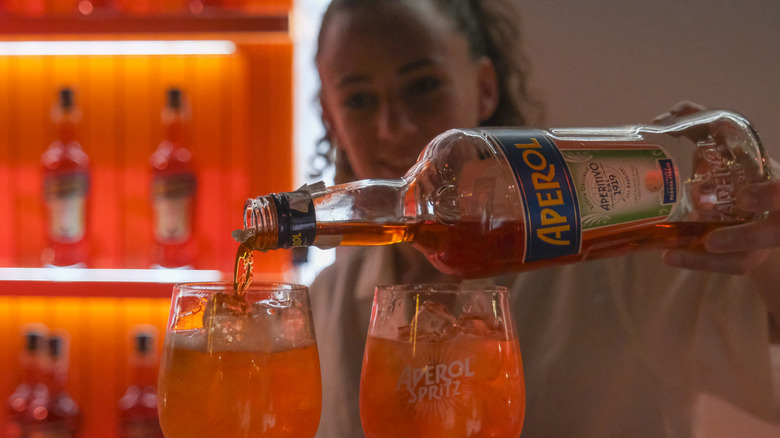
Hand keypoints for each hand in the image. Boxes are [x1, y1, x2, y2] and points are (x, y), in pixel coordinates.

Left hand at [653, 101, 779, 273]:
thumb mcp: (738, 147)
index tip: (743, 197)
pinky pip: (725, 267)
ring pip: (744, 259)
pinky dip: (696, 263)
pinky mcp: (747, 259)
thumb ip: (711, 127)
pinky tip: (668, 257)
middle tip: (710, 240)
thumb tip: (675, 110)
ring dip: (707, 260)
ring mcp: (765, 243)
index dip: (770, 196)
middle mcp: (778, 217)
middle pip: (773, 235)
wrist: (763, 208)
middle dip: (744, 237)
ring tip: (673, 252)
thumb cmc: (747, 171)